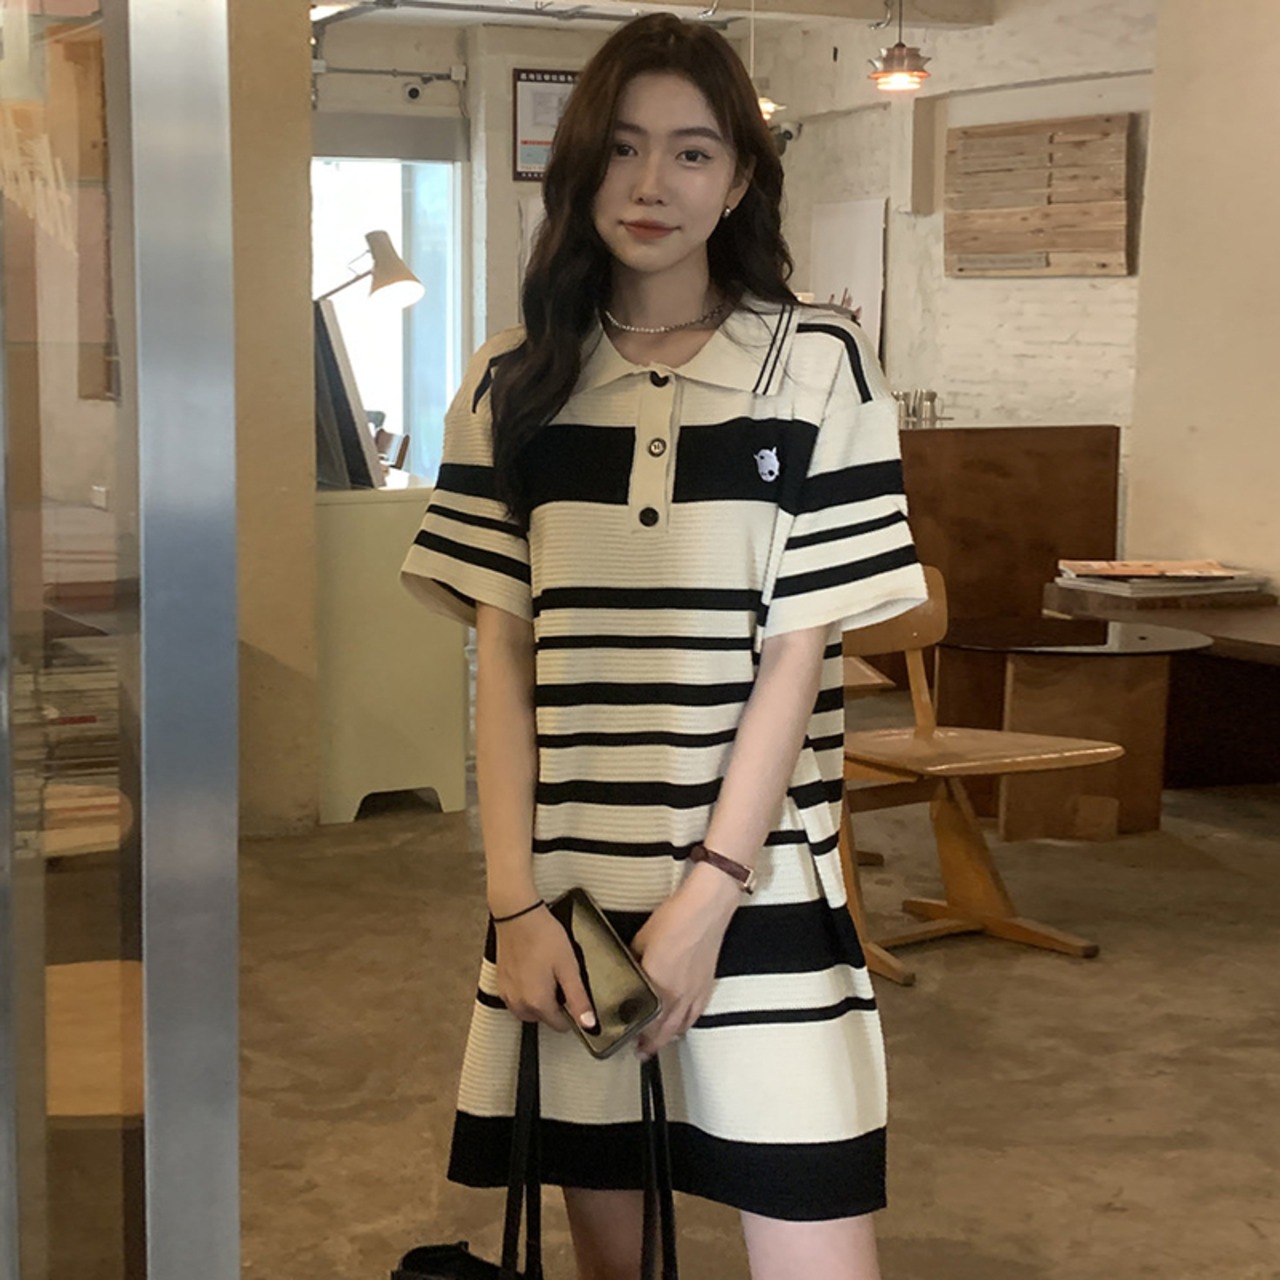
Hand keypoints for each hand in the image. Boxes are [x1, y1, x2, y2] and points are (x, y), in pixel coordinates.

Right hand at [494, 906, 596, 1033]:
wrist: (518, 915)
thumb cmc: (543, 936)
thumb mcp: (568, 967)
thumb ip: (578, 998)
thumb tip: (588, 1023)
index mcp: (537, 1003)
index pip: (561, 1026)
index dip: (572, 1011)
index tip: (574, 994)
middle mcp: (518, 1004)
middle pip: (544, 1018)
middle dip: (555, 1004)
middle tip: (561, 978)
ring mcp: (507, 994)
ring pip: (529, 1010)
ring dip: (540, 999)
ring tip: (548, 973)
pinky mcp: (501, 983)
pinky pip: (517, 998)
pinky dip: (526, 991)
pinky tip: (534, 970)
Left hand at [632, 864, 740, 1058]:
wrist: (704, 909)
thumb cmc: (675, 920)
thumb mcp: (641, 940)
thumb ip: (633, 962)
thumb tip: (626, 972)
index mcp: (656, 985)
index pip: (642, 1020)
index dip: (632, 1032)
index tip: (623, 1038)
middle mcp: (676, 995)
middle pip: (662, 1030)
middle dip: (649, 1043)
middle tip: (639, 1051)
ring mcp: (693, 992)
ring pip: (679, 1027)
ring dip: (667, 1038)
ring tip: (657, 1044)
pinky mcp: (705, 986)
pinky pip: (695, 1015)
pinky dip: (686, 1025)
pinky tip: (681, 1025)